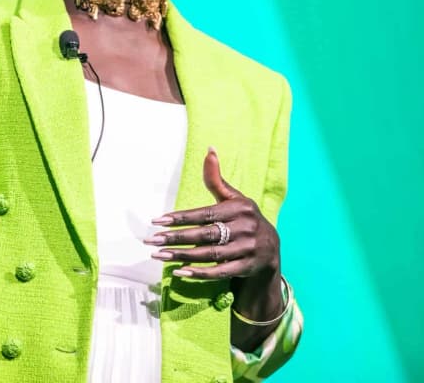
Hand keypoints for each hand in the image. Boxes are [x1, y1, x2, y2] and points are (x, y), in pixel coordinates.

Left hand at [144, 146, 280, 279]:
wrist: (271, 250)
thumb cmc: (244, 220)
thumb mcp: (234, 199)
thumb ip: (216, 180)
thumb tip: (209, 149)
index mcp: (240, 208)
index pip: (204, 214)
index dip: (180, 218)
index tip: (157, 221)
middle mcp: (245, 228)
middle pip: (204, 234)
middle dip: (176, 238)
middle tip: (152, 240)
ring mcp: (247, 249)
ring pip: (209, 254)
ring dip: (182, 255)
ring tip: (158, 255)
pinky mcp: (247, 267)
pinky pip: (220, 272)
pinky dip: (199, 273)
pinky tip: (179, 271)